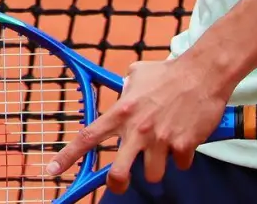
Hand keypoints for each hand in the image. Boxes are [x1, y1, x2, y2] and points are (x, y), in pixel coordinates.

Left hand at [47, 56, 230, 193]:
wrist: (204, 73)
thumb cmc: (170, 72)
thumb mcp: (138, 74)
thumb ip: (126, 86)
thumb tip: (120, 86)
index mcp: (122, 112)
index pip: (88, 137)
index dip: (68, 156)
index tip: (53, 170)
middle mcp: (138, 129)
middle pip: (118, 173)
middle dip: (117, 184)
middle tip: (120, 181)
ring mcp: (161, 140)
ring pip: (153, 174)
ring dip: (158, 166)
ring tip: (165, 148)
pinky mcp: (183, 145)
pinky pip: (181, 164)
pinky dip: (183, 155)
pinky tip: (186, 137)